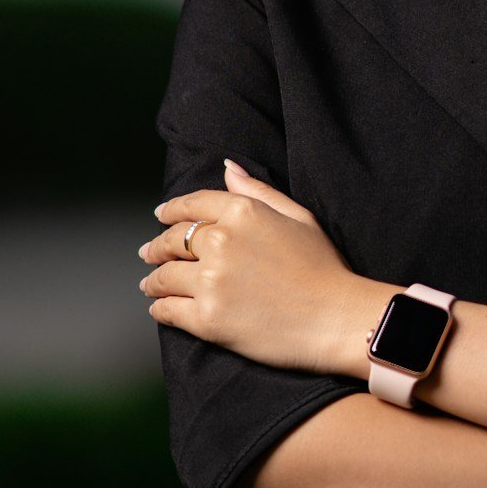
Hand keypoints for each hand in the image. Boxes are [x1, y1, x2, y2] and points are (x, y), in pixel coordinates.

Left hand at [138, 160, 383, 374]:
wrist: (337, 319)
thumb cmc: (324, 268)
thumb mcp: (298, 217)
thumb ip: (257, 191)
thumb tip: (227, 168)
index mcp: (242, 212)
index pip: (192, 205)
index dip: (171, 210)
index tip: (161, 215)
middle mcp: (221, 242)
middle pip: (172, 240)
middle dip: (157, 246)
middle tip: (149, 253)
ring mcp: (211, 282)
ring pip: (164, 276)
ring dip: (153, 280)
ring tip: (150, 284)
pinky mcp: (207, 319)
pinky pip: (168, 310)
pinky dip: (160, 308)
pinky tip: (160, 308)